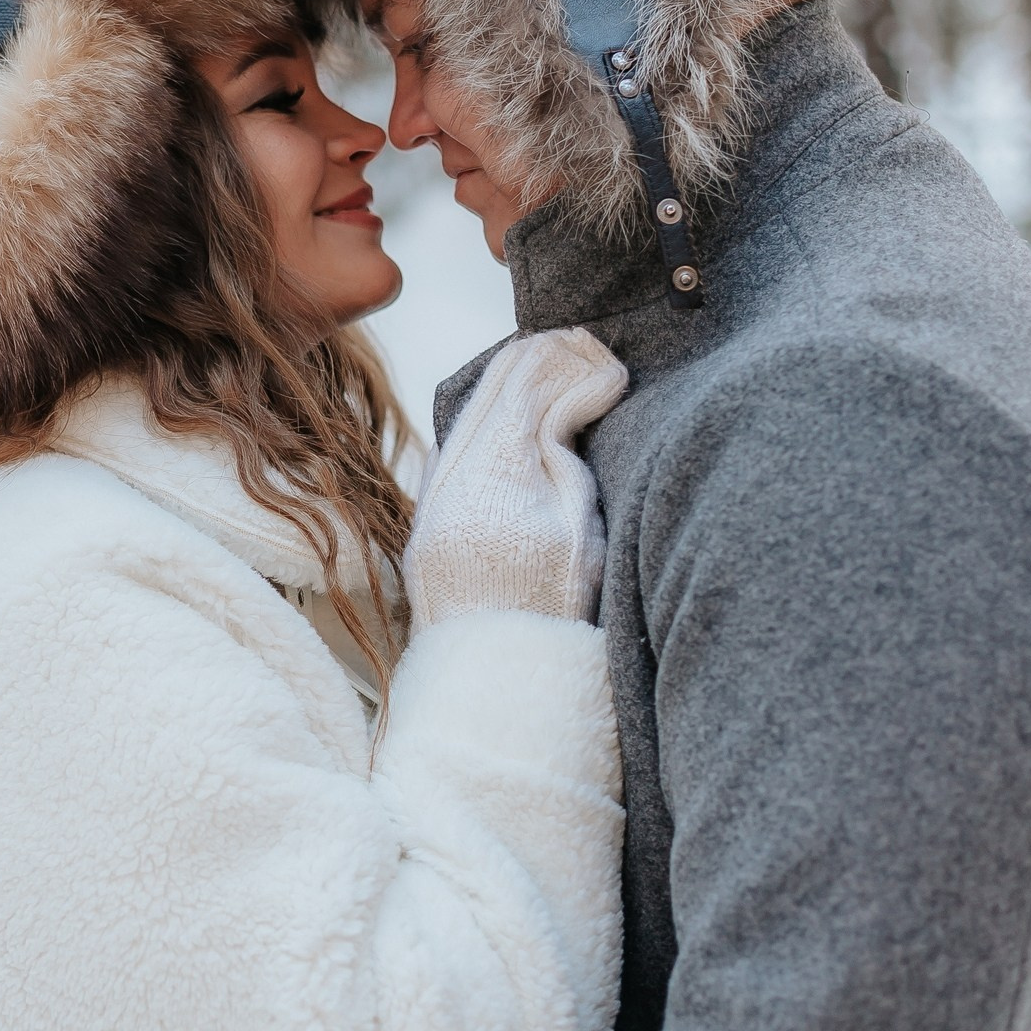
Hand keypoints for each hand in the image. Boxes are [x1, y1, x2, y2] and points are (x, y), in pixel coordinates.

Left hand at [403, 328, 628, 627]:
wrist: (495, 680)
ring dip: (508, 393)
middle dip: (535, 366)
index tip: (606, 362)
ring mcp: (431, 504)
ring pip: (466, 420)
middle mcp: (450, 480)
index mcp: (495, 476)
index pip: (525, 388)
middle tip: (578, 350)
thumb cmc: (551, 607)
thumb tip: (580, 385)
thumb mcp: (579, 523)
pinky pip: (453, 455)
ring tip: (550, 376)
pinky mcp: (424, 526)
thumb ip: (569, 449)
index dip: (568, 364)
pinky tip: (512, 426)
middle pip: (490, 394)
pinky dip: (484, 429)